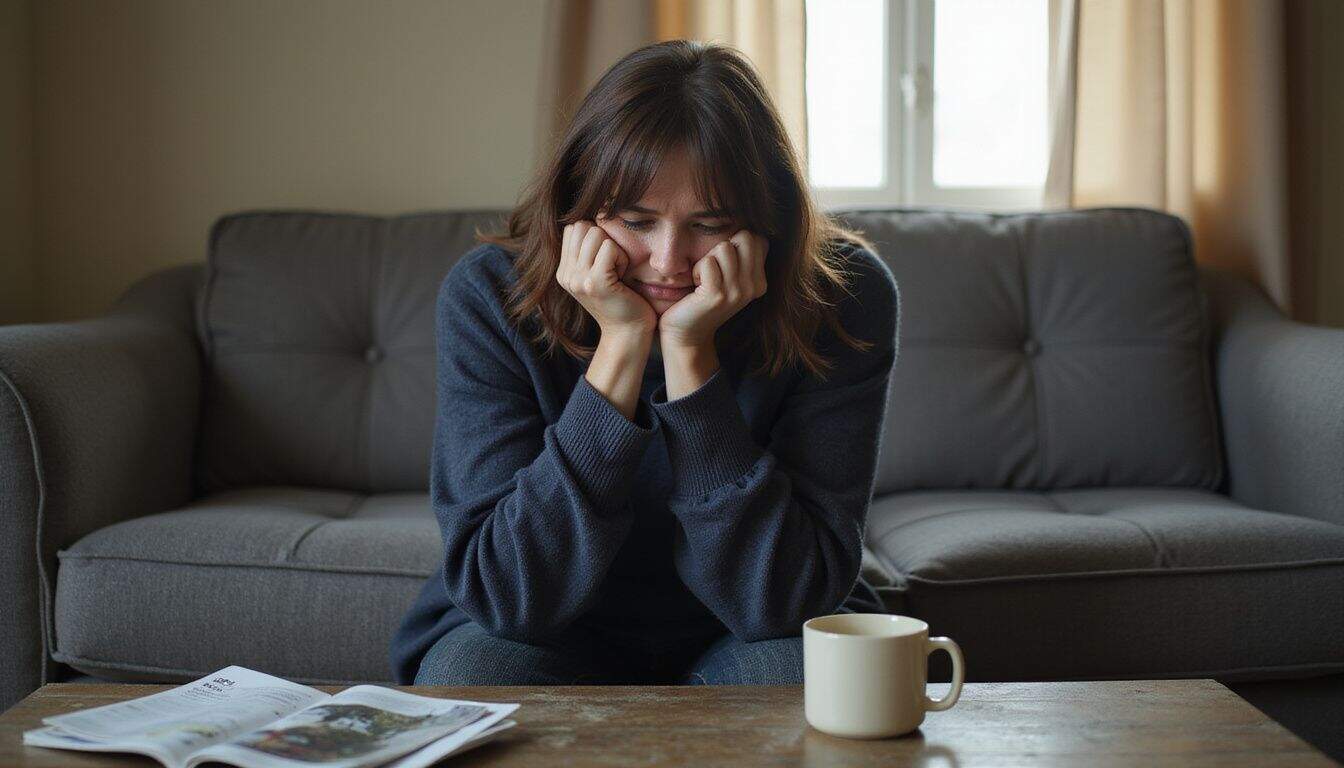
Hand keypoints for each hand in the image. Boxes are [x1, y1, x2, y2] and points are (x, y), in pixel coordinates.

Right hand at [556, 221, 656, 337]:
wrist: (628, 333)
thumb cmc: (621, 300)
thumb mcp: (597, 275)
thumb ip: (588, 253)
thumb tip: (592, 220)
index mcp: (564, 272)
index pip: (573, 228)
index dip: (594, 236)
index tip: (605, 260)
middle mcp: (566, 275)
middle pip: (581, 226)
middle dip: (603, 238)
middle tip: (613, 264)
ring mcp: (578, 279)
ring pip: (595, 234)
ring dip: (613, 248)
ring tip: (618, 270)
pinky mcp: (595, 283)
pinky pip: (609, 247)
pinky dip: (622, 257)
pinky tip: (623, 275)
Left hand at [657, 229, 767, 347]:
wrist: (686, 333)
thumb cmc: (702, 299)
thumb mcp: (729, 277)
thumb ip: (742, 255)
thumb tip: (748, 227)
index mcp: (760, 281)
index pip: (756, 238)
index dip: (735, 244)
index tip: (724, 268)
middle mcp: (754, 287)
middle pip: (745, 237)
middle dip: (723, 247)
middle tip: (713, 270)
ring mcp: (737, 292)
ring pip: (724, 247)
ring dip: (708, 259)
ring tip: (704, 279)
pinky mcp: (717, 295)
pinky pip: (708, 262)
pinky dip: (698, 269)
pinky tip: (696, 286)